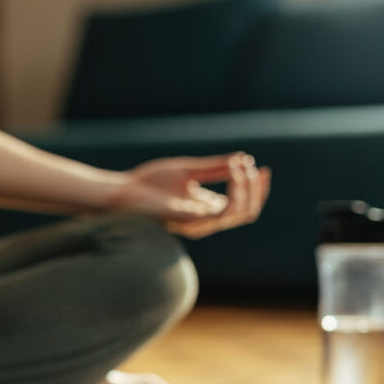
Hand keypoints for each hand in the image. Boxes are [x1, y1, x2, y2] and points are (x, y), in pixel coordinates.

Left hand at [114, 152, 270, 238]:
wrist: (124, 193)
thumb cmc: (149, 184)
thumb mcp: (188, 170)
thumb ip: (214, 167)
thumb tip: (243, 159)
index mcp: (205, 208)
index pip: (242, 205)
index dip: (255, 188)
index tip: (259, 166)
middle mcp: (205, 219)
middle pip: (247, 212)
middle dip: (256, 189)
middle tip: (254, 167)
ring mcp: (199, 223)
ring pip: (240, 213)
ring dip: (247, 188)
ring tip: (242, 167)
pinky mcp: (192, 221)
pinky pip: (224, 211)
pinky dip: (234, 191)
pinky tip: (233, 171)